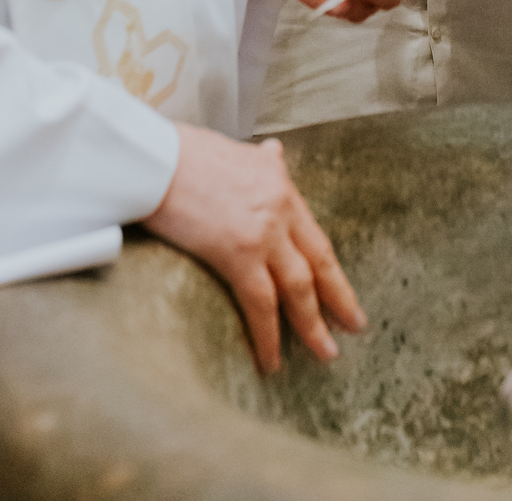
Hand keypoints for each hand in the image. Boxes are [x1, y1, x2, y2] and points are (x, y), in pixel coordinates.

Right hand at [143, 124, 365, 373]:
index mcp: (281, 184)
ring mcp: (262, 232)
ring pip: (298, 288)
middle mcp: (280, 208)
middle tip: (355, 326)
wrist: (156, 159)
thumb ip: (261, 161)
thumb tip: (275, 151)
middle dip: (339, 299)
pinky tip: (272, 360)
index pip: (314, 236)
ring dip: (313, 325)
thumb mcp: (236, 151)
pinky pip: (260, 304)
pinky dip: (269, 336)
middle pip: (318, 262)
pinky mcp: (237, 253)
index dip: (330, 269)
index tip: (343, 293)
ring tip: (325, 352)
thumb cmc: (185, 154)